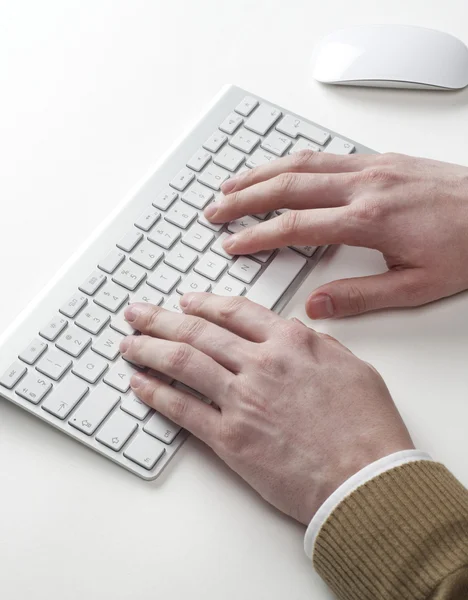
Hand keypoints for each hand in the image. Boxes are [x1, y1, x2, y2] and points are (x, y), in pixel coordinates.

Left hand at [120, 296, 412, 523]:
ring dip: (148, 349)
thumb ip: (319, 345)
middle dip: (161, 318)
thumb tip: (299, 334)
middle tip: (138, 313)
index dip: (204, 304)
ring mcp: (241, 400)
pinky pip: (183, 410)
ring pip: (183, 363)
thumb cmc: (367, 427)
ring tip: (128, 344)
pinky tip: (139, 385)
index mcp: (290, 343)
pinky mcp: (230, 439)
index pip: (235, 312)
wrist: (365, 479)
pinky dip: (156, 394)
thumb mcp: (353, 367)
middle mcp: (260, 364)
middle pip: (198, 331)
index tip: (185, 302)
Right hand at [203, 151, 467, 318]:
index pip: (296, 226)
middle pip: (288, 186)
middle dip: (245, 198)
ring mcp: (373, 167)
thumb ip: (362, 296)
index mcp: (370, 220)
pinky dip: (293, 161)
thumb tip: (316, 305)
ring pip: (302, 163)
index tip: (232, 243)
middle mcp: (366, 185)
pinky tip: (280, 168)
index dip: (257, 235)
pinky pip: (326, 155)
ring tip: (233, 185)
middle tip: (215, 209)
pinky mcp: (382, 160)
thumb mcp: (418, 286)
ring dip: (261, 173)